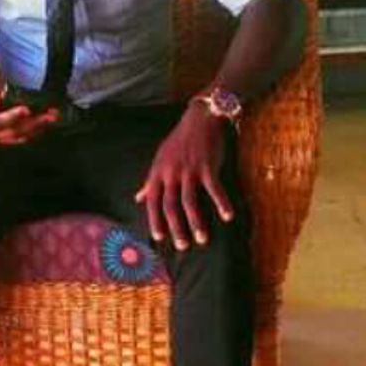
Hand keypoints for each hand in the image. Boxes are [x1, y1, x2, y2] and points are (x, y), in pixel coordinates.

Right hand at [0, 79, 59, 145]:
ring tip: (53, 117)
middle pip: (13, 132)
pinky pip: (23, 135)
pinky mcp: (7, 136)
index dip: (12, 117)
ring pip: (21, 136)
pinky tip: (47, 120)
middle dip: (34, 123)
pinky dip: (36, 129)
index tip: (26, 108)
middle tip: (50, 114)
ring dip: (39, 127)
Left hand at [135, 101, 235, 250]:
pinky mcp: (207, 166)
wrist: (199, 119)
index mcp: (158, 172)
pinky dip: (221, 203)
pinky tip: (227, 216)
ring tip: (202, 239)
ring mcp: (189, 170)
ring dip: (196, 222)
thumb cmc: (179, 141)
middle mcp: (171, 173)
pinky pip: (214, 189)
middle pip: (170, 206)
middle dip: (176, 228)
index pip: (152, 201)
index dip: (154, 220)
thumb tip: (138, 198)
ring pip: (190, 202)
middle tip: (182, 246)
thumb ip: (150, 181)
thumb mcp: (160, 160)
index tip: (158, 238)